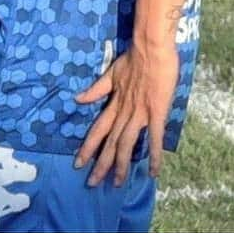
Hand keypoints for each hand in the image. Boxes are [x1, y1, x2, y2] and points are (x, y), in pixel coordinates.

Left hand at [74, 44, 178, 185]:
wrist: (150, 48)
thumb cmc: (133, 59)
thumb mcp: (110, 74)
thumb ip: (96, 89)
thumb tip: (77, 99)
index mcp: (113, 103)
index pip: (97, 130)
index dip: (88, 147)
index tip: (78, 163)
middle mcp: (123, 111)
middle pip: (110, 142)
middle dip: (101, 164)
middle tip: (92, 184)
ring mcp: (139, 112)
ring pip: (126, 143)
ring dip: (121, 164)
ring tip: (116, 183)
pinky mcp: (156, 111)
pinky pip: (154, 137)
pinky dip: (153, 155)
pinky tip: (153, 171)